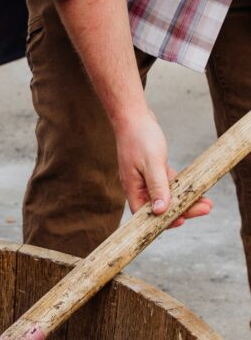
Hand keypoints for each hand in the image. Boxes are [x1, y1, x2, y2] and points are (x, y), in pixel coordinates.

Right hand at [114, 110, 211, 227]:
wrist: (133, 119)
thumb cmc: (139, 138)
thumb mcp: (151, 162)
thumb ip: (157, 186)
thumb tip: (160, 210)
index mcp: (133, 189)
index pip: (146, 213)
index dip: (162, 221)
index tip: (181, 221)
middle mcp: (138, 188)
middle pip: (160, 208)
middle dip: (182, 210)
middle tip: (205, 209)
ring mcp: (146, 181)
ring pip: (167, 197)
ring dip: (185, 200)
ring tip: (207, 203)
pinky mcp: (154, 172)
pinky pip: (169, 185)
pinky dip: (182, 188)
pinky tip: (196, 189)